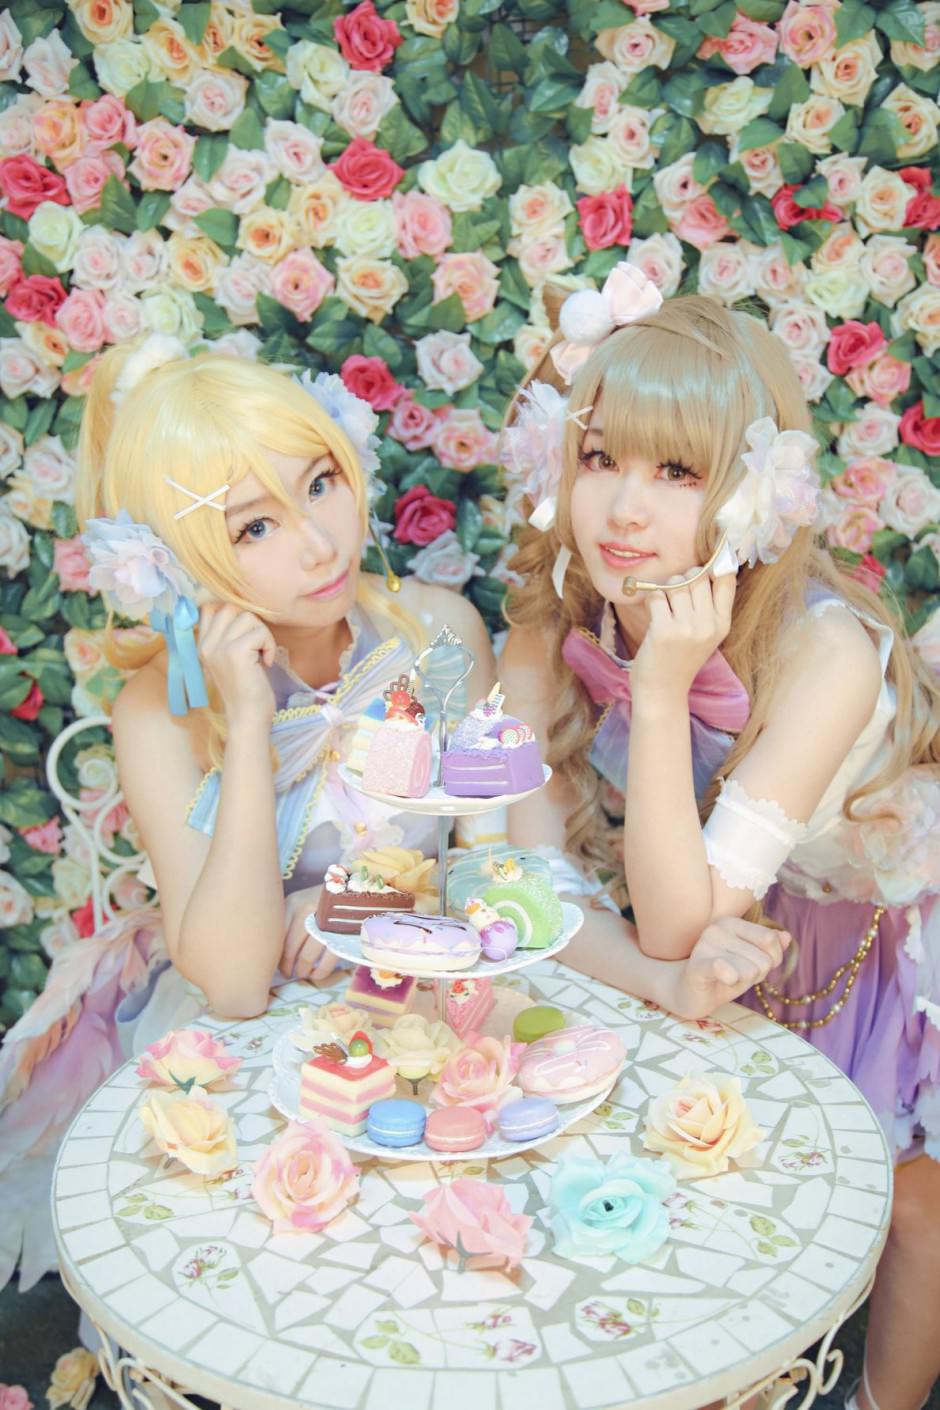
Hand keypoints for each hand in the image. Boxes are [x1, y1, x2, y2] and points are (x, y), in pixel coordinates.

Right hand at [198, 602, 276, 725]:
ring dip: (262, 634)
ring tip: (261, 655)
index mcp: (201, 645)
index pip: (209, 607)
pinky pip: (260, 632)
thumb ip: (227, 637)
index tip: (245, 633)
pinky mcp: (236, 652)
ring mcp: (219, 648)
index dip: (232, 613)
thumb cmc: (244, 690)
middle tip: (257, 645)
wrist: (247, 718)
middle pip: (230, 607)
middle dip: (251, 622)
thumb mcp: (228, 660)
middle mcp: (206, 645)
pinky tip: (266, 663)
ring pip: (247, 616)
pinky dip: (269, 645)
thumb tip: (241, 611)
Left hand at [280, 886, 337, 982]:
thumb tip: (277, 950)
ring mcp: (324, 921)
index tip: (276, 964)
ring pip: (307, 955)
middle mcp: (306, 910)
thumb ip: (289, 919)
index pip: (277, 935)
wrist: (354, 888)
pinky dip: (320, 971)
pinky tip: (317, 975)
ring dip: (302, 970)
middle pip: (290, 948)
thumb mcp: (302, 901)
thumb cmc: (324, 898)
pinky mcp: (341, 932)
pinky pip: (327, 959)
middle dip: (286, 966)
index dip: (276, 954)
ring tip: (303, 974)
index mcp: (293, 903)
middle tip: (287, 973)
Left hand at [631, 571, 735, 699]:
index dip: (714, 565)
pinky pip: (657, 595)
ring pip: (675, 583)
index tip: (702, 566)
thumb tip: (706, 566)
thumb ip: (709, 605)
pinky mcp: (663, 631)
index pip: (727, 579)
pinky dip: (651, 599)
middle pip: (697, 576)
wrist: (662, 691)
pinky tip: (652, 613)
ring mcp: (687, 628)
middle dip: (682, 578)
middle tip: (674, 593)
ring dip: (665, 589)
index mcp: (723, 623)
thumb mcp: (705, 634)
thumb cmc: (680, 658)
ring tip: (663, 606)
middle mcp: (708, 625)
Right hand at [668, 917, 790, 1021]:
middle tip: (736, 976)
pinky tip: (726, 979)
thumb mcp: (751, 960)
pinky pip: (724, 968)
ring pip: (751, 971)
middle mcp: (718, 929)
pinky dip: (730, 977)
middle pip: (764, 959)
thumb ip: (769, 947)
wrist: (689, 993)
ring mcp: (705, 946)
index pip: (771, 939)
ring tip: (726, 981)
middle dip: (756, 975)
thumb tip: (786, 937)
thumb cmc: (723, 975)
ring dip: (743, 983)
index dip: (772, 960)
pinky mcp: (697, 966)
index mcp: (731, 922)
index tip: (754, 965)